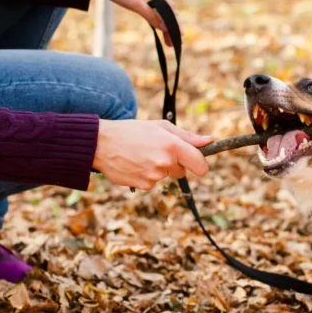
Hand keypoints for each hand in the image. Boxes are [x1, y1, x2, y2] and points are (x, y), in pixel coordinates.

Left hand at [93, 0, 174, 45]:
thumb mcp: (133, 4)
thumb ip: (151, 15)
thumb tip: (165, 27)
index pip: (169, 8)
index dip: (173, 25)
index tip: (178, 39)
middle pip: (167, 6)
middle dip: (168, 24)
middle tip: (170, 43)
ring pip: (161, 2)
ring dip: (162, 18)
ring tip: (166, 36)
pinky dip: (156, 9)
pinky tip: (158, 20)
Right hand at [93, 120, 210, 189]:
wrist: (102, 143)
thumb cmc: (132, 131)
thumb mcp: (160, 127)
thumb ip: (187, 136)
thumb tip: (209, 141)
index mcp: (172, 145)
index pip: (200, 164)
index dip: (200, 165)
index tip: (196, 163)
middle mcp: (165, 162)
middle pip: (182, 172)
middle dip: (173, 164)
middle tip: (155, 150)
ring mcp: (154, 176)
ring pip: (165, 176)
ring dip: (157, 169)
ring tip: (140, 155)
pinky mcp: (143, 185)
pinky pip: (152, 183)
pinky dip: (145, 175)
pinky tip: (134, 164)